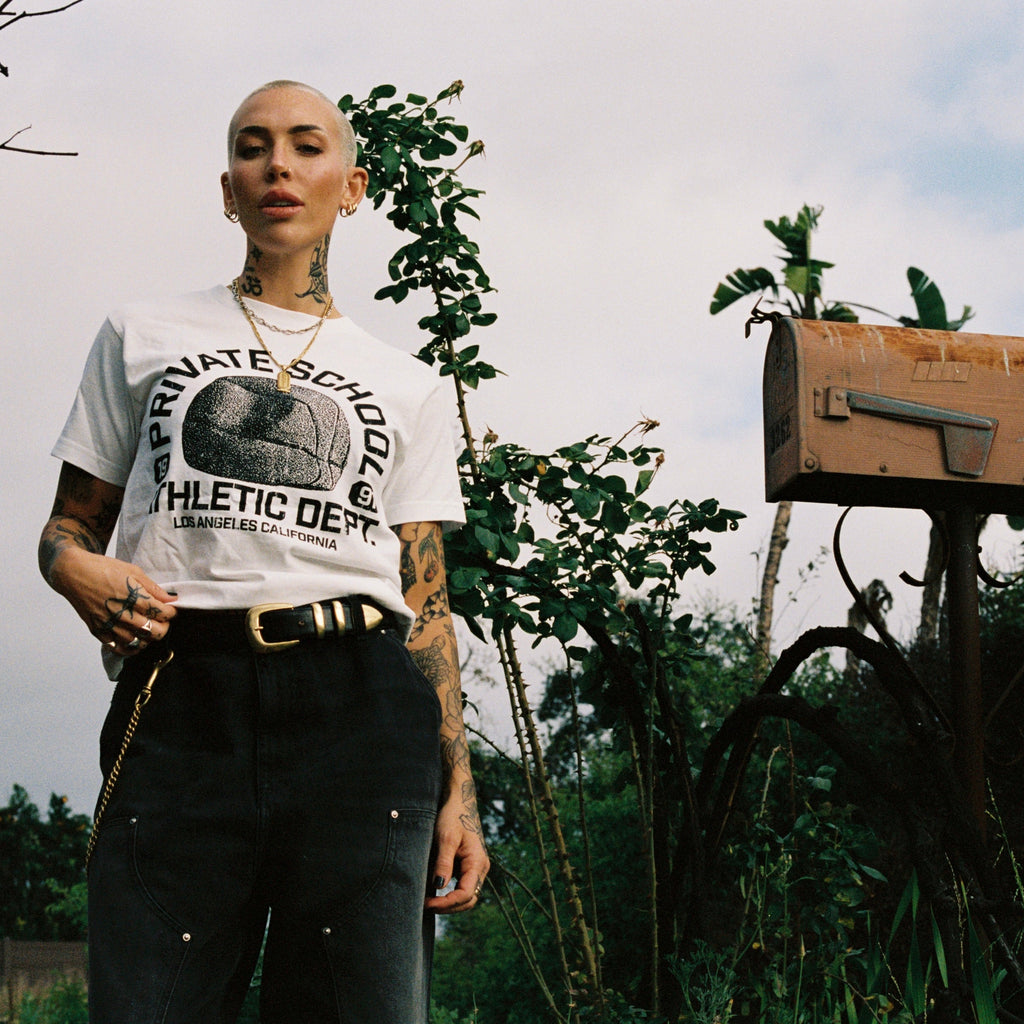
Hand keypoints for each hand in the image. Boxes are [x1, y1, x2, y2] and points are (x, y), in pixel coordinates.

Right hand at [51, 547, 176, 656]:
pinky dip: (129, 648)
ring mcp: (109, 624)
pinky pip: (117, 647)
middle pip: (154, 631)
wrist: (73, 573)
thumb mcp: (133, 571)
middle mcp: (123, 613)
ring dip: (148, 638)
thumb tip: (171, 598)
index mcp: (134, 597)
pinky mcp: (98, 630)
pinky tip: (135, 641)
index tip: (172, 610)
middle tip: (163, 621)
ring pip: (138, 642)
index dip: (172, 613)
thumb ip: (153, 587)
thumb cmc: (103, 568)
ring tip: (149, 629)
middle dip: (164, 627)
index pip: (162, 613)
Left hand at [425, 785, 489, 913]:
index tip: (428, 903)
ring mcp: (476, 867)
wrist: (459, 801)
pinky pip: (463, 886)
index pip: (466, 894)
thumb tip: (439, 887)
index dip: (447, 903)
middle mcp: (481, 867)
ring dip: (449, 902)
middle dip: (448, 907)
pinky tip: (434, 891)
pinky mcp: (469, 865)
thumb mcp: (445, 838)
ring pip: (467, 895)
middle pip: (469, 900)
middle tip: (425, 905)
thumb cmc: (452, 816)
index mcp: (478, 862)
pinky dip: (450, 893)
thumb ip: (443, 863)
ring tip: (428, 901)